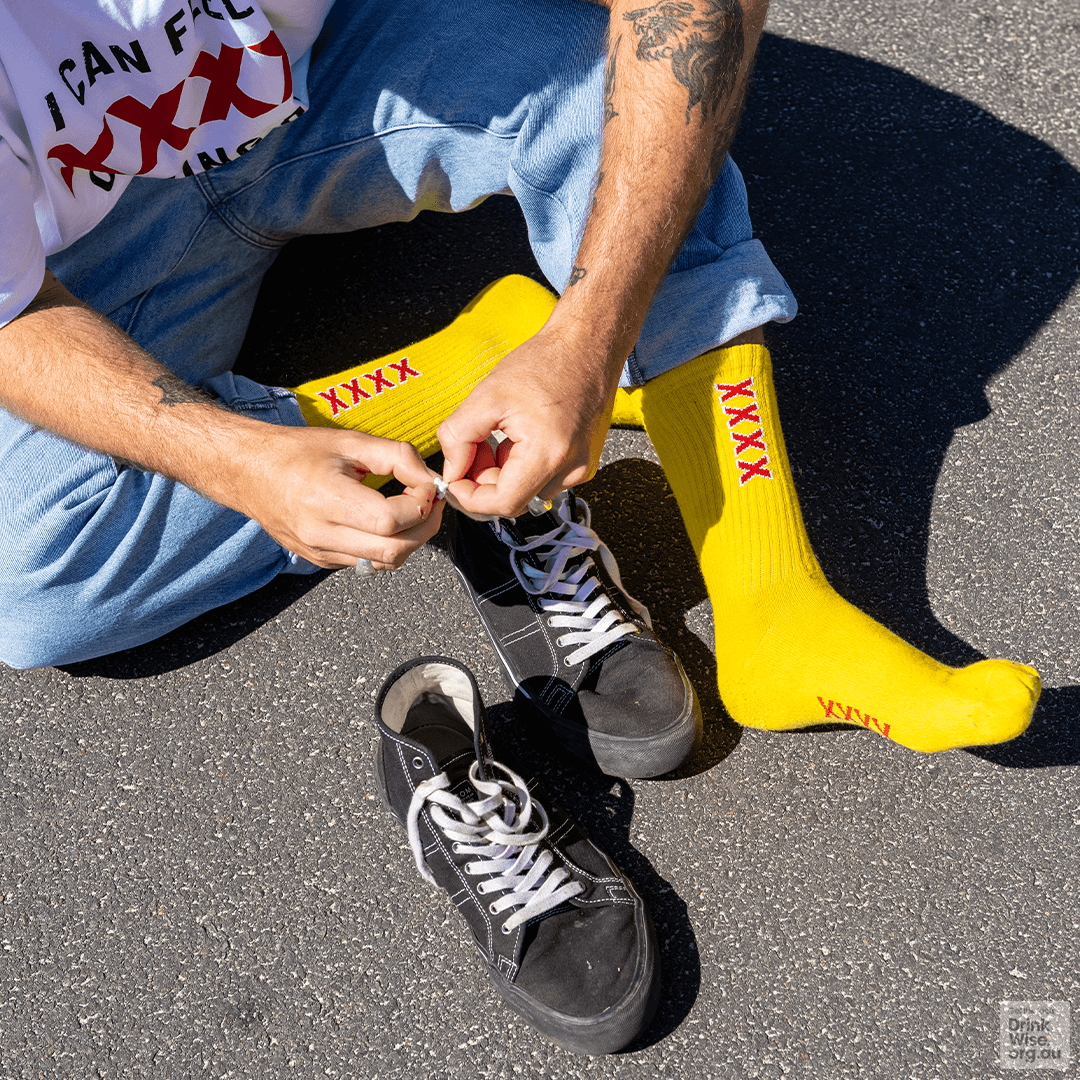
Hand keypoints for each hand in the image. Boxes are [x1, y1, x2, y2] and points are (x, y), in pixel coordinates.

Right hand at [235, 426, 443, 569]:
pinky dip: (388, 546)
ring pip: (386, 563)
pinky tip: (387, 522)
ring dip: (410, 540)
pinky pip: (369, 563)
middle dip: (425, 528)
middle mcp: (321, 533)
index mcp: (326, 499)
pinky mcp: (322, 561)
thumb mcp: (350, 441)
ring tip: (412, 511)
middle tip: (430, 503)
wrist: (248, 471)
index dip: (420, 505)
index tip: (425, 486)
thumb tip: (429, 479)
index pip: (390, 520)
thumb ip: (398, 456)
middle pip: (394, 550)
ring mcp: (321, 552)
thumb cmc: (295, 452)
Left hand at [437, 325, 619, 517]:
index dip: (471, 498)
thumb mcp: (487, 395)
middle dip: (485, 480)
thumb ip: (458, 437)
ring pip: (527, 491)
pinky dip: (522, 466)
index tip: (455, 480)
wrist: (586, 346)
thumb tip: (451, 469)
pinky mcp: (583, 462)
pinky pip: (543, 479)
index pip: (503, 504)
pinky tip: (519, 436)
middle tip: (475, 447)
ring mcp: (580, 468)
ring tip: (500, 436)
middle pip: (514, 500)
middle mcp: (570, 469)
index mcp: (547, 456)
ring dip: (504, 473)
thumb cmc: (544, 363)